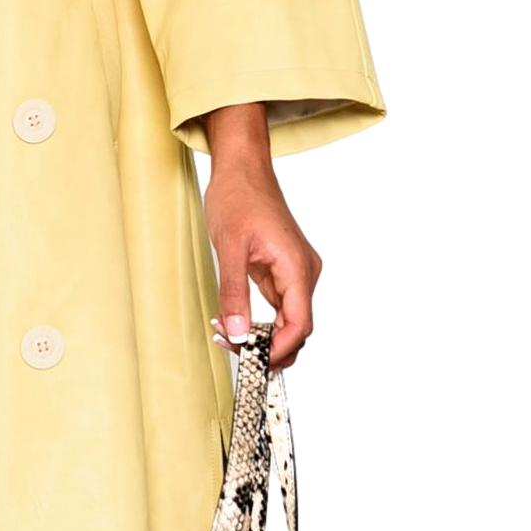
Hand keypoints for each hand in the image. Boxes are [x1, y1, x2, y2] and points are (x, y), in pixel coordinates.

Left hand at [199, 104, 321, 367]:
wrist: (242, 169)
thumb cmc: (238, 198)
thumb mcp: (229, 248)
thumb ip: (234, 294)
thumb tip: (237, 333)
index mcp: (297, 267)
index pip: (300, 324)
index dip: (279, 350)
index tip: (253, 361)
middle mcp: (304, 272)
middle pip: (297, 328)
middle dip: (268, 348)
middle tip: (232, 350)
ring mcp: (295, 273)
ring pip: (288, 321)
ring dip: (262, 337)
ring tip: (226, 336)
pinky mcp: (283, 271)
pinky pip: (279, 307)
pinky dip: (261, 322)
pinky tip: (234, 323)